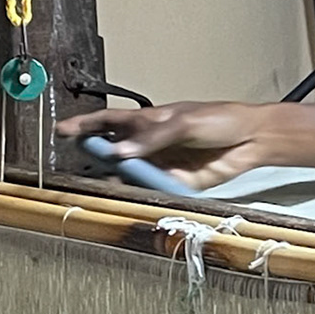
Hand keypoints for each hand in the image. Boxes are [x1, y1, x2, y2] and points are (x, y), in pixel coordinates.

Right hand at [56, 102, 271, 188]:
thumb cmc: (220, 120)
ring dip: (116, 179)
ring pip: (130, 174)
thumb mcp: (184, 122)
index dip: (86, 125)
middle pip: (115, 151)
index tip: (63, 131)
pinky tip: (131, 193)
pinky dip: (140, 193)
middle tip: (79, 163)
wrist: (250, 140)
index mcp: (150, 121)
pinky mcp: (175, 184)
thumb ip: (153, 138)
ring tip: (102, 182)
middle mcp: (151, 144)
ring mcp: (161, 164)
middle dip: (96, 157)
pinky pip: (151, 190)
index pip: (110, 121)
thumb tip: (121, 152)